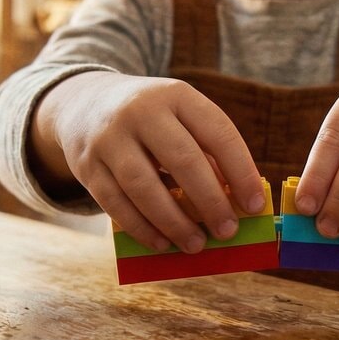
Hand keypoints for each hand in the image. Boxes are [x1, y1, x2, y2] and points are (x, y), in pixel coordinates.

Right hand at [32, 72, 265, 253]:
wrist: (83, 103)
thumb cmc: (150, 120)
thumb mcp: (179, 117)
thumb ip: (207, 152)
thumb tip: (235, 203)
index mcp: (176, 95)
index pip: (217, 132)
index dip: (241, 171)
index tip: (255, 205)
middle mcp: (141, 111)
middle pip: (182, 160)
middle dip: (210, 201)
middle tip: (228, 230)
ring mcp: (109, 138)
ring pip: (144, 186)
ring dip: (174, 222)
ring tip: (195, 244)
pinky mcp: (87, 165)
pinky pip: (115, 203)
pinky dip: (141, 228)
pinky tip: (162, 242)